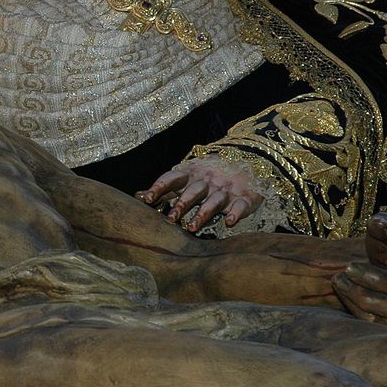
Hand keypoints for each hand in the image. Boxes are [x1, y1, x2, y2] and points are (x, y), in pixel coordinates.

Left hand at [138, 157, 263, 231]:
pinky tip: (230, 222)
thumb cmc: (208, 175)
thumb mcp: (186, 178)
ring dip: (203, 213)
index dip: (160, 187)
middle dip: (182, 204)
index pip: (173, 178)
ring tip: (193, 228)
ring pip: (214, 201)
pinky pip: (240, 205)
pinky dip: (236, 213)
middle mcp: (207, 181)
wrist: (248, 159)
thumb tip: (138, 196)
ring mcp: (226, 189)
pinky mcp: (244, 198)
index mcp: (191, 175)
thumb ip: (164, 188)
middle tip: (171, 219)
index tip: (146, 198)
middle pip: (193, 191)